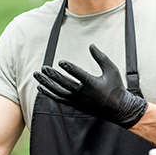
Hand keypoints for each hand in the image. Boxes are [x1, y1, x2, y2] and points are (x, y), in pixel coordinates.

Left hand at [33, 44, 147, 128]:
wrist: (118, 109)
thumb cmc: (116, 87)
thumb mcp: (112, 70)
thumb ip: (101, 57)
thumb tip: (91, 45)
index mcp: (93, 84)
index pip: (79, 75)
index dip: (69, 68)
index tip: (60, 62)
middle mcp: (83, 94)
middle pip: (64, 84)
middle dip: (53, 76)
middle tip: (43, 68)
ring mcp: (77, 101)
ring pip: (58, 92)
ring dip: (46, 84)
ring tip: (37, 75)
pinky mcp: (74, 105)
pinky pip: (58, 99)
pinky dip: (49, 93)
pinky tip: (41, 86)